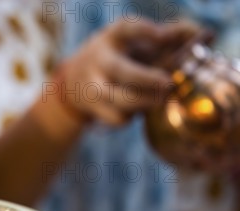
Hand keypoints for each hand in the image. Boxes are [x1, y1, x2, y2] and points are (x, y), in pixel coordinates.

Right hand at [54, 18, 198, 124]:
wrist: (72, 84)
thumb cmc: (116, 57)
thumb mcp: (131, 41)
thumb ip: (164, 37)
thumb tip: (202, 35)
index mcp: (112, 38)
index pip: (126, 28)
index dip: (145, 32)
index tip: (164, 36)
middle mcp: (98, 60)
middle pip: (122, 71)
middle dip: (147, 80)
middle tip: (168, 84)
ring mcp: (92, 86)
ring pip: (120, 100)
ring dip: (144, 102)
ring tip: (160, 99)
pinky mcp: (93, 108)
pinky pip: (118, 118)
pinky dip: (131, 117)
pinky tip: (137, 109)